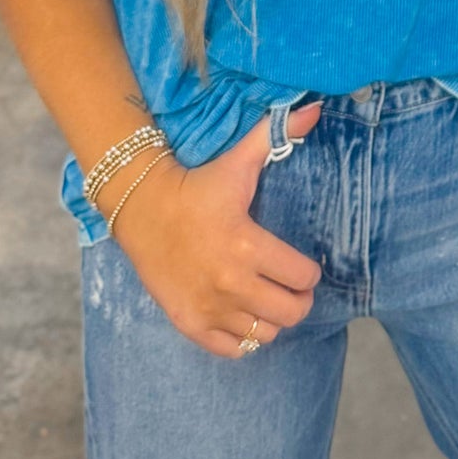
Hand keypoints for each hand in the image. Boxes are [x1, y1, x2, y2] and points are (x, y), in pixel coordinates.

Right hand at [105, 99, 324, 359]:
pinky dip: (244, 338)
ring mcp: (209, 307)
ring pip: (265, 335)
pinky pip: (233, 350)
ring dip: (272, 319)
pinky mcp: (189, 323)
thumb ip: (277, 136)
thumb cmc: (198, 186)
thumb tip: (315, 108)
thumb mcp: (238, 162)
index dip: (309, 272)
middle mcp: (230, 283)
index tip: (302, 264)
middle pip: (290, 313)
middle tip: (292, 287)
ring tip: (267, 298)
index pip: (303, 277)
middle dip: (298, 299)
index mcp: (247, 245)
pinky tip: (242, 314)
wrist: (143, 209)